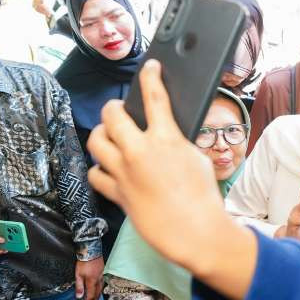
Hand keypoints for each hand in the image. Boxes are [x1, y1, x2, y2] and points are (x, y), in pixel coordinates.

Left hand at [75, 256, 104, 299]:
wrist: (91, 251)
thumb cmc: (84, 262)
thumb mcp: (78, 274)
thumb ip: (79, 286)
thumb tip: (79, 297)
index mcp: (92, 282)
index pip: (91, 296)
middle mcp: (98, 280)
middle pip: (98, 294)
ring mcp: (101, 276)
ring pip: (101, 289)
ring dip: (97, 295)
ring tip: (93, 298)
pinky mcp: (102, 272)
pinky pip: (102, 283)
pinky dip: (99, 289)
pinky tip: (97, 288)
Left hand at [87, 61, 256, 299]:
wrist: (195, 232)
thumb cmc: (203, 197)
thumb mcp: (197, 158)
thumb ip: (176, 142)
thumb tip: (164, 135)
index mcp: (166, 139)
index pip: (154, 96)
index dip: (150, 75)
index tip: (150, 67)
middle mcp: (140, 152)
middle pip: (112, 115)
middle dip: (113, 107)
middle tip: (118, 109)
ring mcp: (124, 172)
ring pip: (96, 141)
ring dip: (101, 134)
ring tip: (108, 135)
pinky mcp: (117, 193)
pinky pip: (96, 175)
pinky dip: (99, 169)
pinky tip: (107, 169)